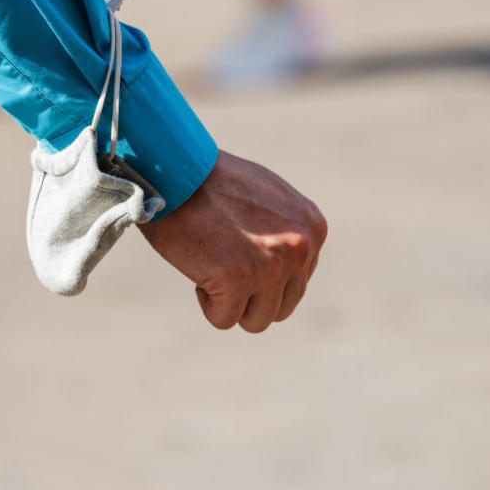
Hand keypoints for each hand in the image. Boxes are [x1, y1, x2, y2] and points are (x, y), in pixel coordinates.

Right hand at [137, 150, 326, 331]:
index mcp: (313, 227)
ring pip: (256, 320)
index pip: (296, 283)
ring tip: (211, 265)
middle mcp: (300, 247)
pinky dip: (207, 302)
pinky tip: (198, 268)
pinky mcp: (239, 279)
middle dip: (248, 295)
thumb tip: (290, 262)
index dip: (260, 275)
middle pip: (280, 307)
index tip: (235, 248)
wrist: (176, 168)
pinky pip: (223, 318)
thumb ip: (286, 229)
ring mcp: (272, 265)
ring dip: (229, 302)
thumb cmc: (210, 180)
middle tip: (220, 261)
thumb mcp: (267, 197)